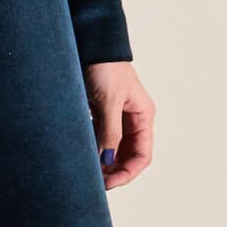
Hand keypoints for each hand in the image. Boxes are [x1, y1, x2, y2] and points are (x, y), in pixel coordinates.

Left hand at [84, 63, 153, 188]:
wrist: (90, 44)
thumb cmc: (104, 68)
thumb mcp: (109, 102)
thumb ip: (109, 132)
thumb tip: (107, 160)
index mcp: (143, 116)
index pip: (142, 155)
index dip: (127, 172)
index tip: (109, 183)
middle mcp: (133, 119)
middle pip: (128, 155)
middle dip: (114, 170)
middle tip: (95, 183)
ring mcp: (116, 116)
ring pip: (113, 148)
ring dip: (103, 162)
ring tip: (88, 173)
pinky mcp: (100, 112)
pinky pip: (101, 138)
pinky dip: (94, 149)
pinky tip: (84, 157)